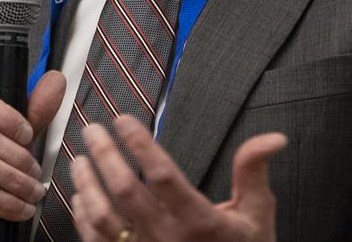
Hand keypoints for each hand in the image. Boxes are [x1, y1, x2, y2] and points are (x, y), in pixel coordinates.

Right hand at [0, 70, 65, 241]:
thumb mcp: (5, 128)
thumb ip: (31, 108)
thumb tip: (56, 83)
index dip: (9, 119)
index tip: (29, 135)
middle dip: (18, 156)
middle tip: (36, 170)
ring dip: (16, 182)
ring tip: (33, 190)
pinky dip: (6, 202)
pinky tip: (21, 206)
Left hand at [69, 115, 286, 241]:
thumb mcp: (257, 214)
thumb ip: (253, 171)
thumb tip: (273, 138)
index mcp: (199, 221)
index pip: (162, 175)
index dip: (140, 144)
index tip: (123, 119)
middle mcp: (168, 238)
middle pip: (125, 191)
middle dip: (104, 155)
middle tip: (92, 130)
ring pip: (104, 217)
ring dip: (87, 185)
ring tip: (78, 159)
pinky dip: (83, 220)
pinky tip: (79, 198)